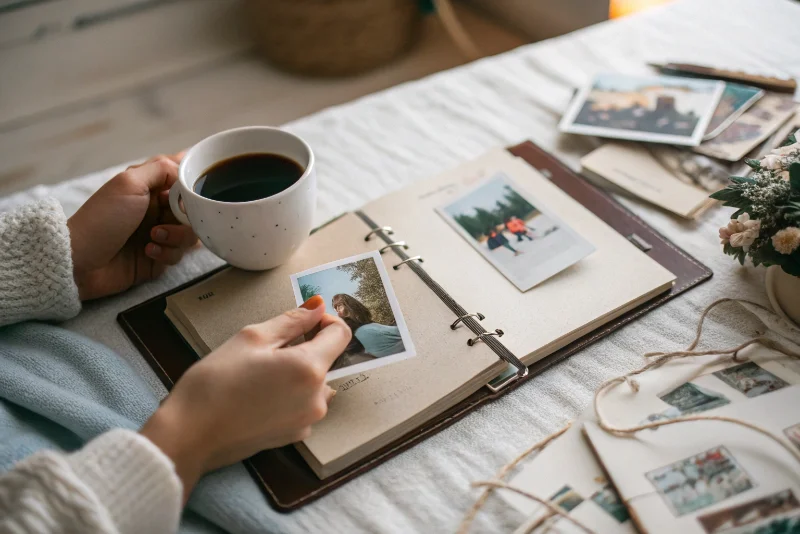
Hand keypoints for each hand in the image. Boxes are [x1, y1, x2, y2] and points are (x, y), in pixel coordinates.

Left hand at [67, 154, 197, 300]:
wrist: (81, 260)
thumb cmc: (103, 218)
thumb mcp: (130, 182)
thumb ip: (162, 169)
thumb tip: (186, 169)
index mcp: (149, 187)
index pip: (183, 179)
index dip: (191, 185)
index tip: (189, 192)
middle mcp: (156, 209)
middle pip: (193, 209)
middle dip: (186, 215)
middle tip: (169, 217)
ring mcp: (159, 234)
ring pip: (190, 233)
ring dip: (176, 235)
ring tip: (153, 236)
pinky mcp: (159, 258)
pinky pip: (179, 254)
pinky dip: (166, 253)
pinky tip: (148, 251)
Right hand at [140, 295, 349, 500]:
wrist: (190, 434)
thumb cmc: (215, 382)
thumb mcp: (251, 338)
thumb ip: (292, 321)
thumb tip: (317, 307)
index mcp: (309, 368)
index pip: (341, 334)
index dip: (325, 321)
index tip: (305, 319)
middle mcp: (317, 397)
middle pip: (328, 360)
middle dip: (306, 347)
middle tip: (269, 348)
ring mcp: (308, 420)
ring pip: (316, 383)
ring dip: (298, 372)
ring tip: (261, 373)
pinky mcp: (295, 435)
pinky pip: (303, 405)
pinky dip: (290, 394)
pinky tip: (260, 394)